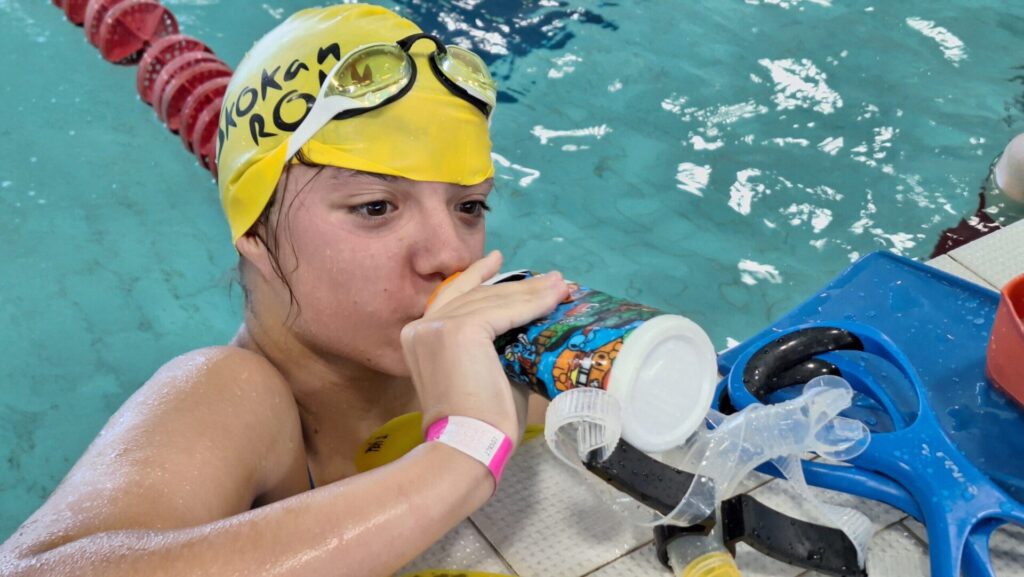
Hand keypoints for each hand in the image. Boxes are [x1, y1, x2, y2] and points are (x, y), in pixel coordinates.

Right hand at [401, 251, 568, 445]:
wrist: (466, 447)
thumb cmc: (480, 424)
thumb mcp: (485, 373)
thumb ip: (495, 346)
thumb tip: (528, 328)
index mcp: (420, 336)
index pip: (455, 297)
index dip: (479, 276)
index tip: (499, 260)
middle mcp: (422, 326)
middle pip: (478, 295)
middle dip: (519, 286)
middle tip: (551, 278)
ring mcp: (438, 326)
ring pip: (494, 300)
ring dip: (533, 293)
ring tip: (561, 286)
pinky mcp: (459, 330)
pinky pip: (504, 310)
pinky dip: (533, 305)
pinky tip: (555, 299)